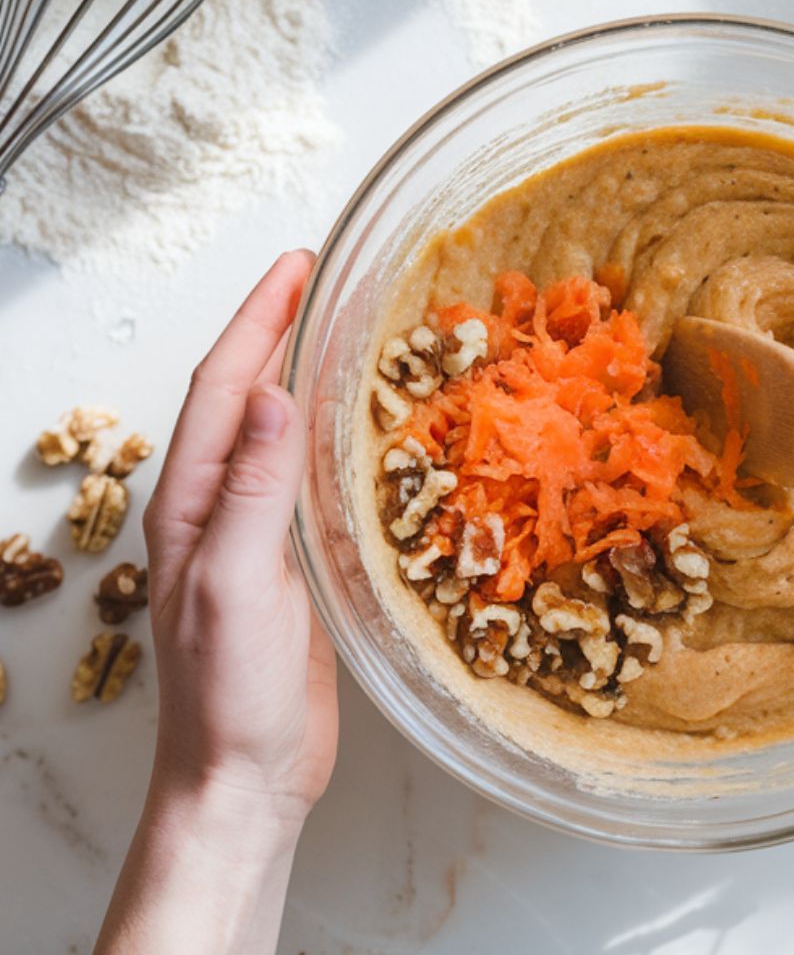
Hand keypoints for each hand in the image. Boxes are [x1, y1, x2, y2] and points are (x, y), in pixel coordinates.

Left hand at [97, 251, 337, 953]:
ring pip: (273, 430)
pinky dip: (327, 429)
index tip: (296, 267)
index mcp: (190, 502)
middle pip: (242, 395)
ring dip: (299, 370)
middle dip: (274, 327)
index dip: (258, 320)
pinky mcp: (287, 558)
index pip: (221, 388)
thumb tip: (269, 396)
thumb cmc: (226, 694)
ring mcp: (250, 532)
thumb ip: (249, 491)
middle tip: (318, 277)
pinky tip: (355, 424)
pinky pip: (303, 473)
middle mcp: (215, 506)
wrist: (245, 775)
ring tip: (338, 328)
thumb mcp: (234, 585)